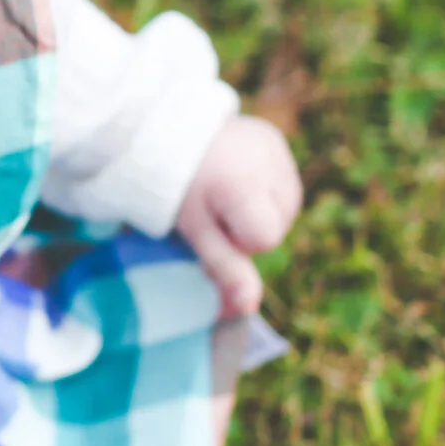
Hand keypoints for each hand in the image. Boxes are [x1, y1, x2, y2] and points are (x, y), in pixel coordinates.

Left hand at [174, 115, 302, 316]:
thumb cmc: (173, 190)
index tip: (211, 224)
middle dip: (246, 227)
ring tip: (223, 191)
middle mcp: (268, 162)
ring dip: (257, 210)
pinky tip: (236, 178)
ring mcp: (274, 148)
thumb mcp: (195, 231)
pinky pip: (282, 183)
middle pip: (277, 225)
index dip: (238, 240)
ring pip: (284, 208)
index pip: (265, 239)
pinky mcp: (274, 139)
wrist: (160, 135)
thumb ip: (224, 268)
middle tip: (212, 207)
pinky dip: (262, 189)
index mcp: (244, 185)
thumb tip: (248, 310)